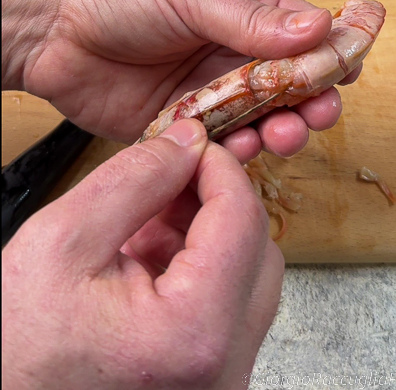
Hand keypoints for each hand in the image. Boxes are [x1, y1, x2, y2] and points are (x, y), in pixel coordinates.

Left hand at [2, 0, 359, 161]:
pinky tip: (240, 149)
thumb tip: (315, 27)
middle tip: (319, 112)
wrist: (49, 29)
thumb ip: (249, 19)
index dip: (327, 52)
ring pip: (258, 118)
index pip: (299, 32)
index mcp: (238, 11)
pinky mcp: (178, 126)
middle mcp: (226, 53)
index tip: (346, 71)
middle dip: (309, 99)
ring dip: (278, 128)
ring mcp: (204, 92)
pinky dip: (235, 151)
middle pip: (286, 83)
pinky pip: (218, 145)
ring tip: (283, 133)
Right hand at [2, 119, 283, 389]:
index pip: (243, 220)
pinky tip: (147, 256)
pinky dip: (196, 268)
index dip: (219, 167)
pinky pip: (227, 307)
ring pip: (247, 277)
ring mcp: (219, 381)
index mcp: (193, 333)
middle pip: (258, 250)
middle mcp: (223, 369)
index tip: (193, 143)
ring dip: (205, 233)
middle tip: (170, 175)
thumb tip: (186, 142)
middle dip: (215, 201)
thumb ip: (135, 180)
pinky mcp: (207, 381)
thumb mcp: (63, 240)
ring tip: (145, 221)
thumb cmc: (16, 347)